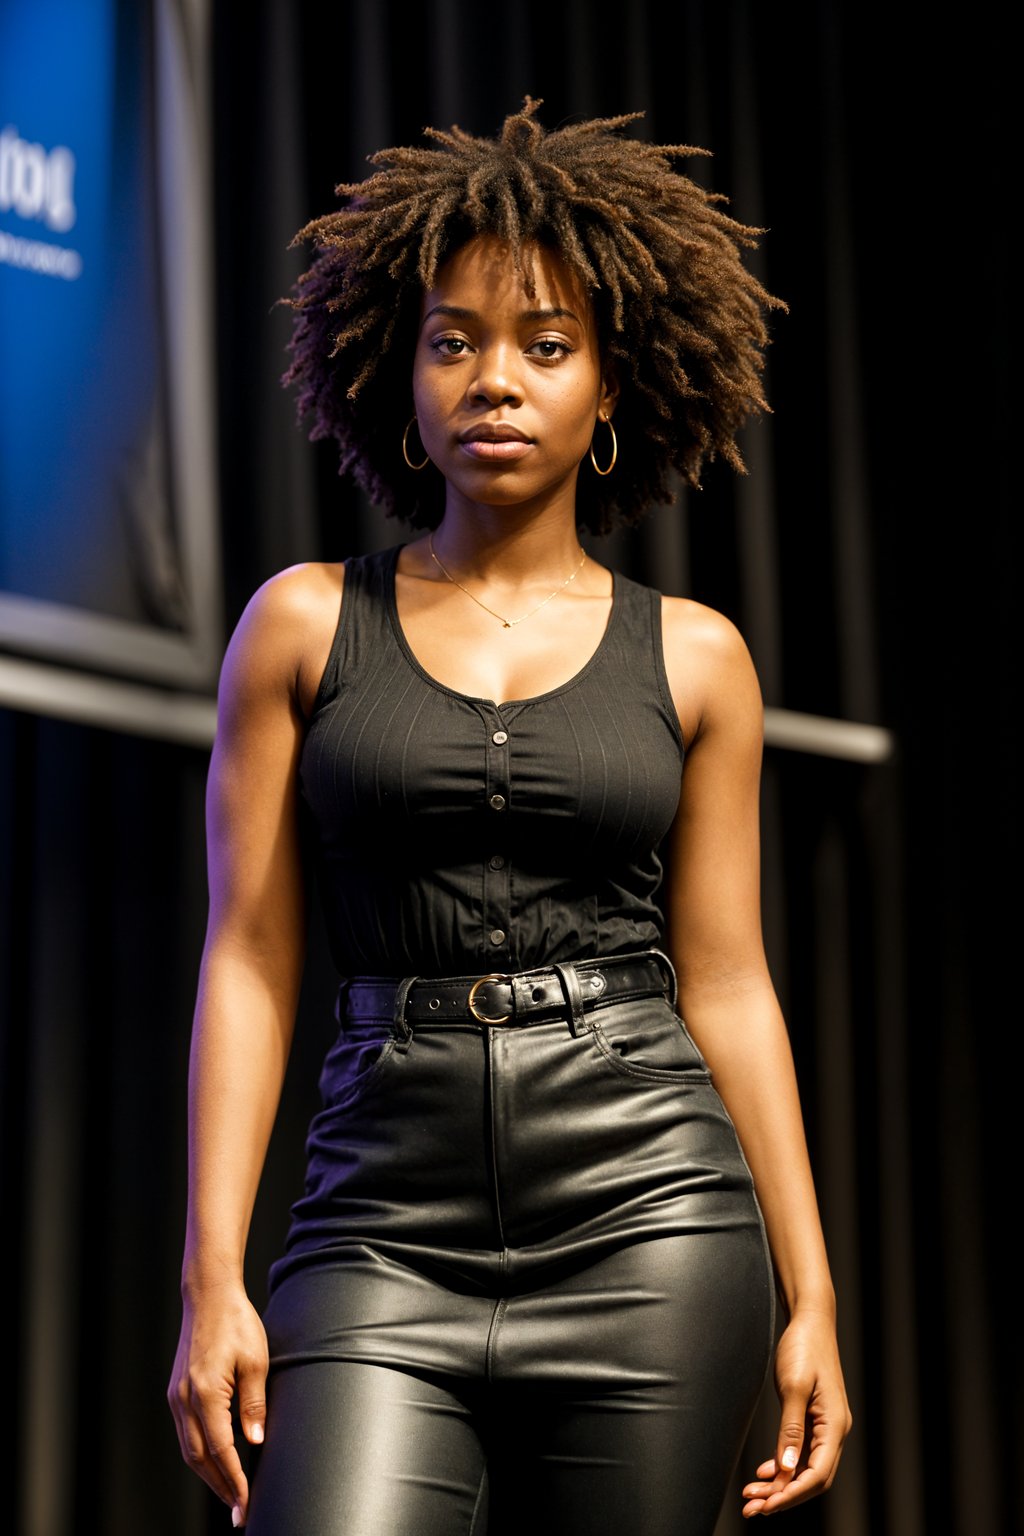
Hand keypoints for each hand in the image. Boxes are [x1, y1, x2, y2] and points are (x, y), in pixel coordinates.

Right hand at [167, 1280, 268, 1526]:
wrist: (209, 1296)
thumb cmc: (236, 1323)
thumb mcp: (256, 1361)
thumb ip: (254, 1405)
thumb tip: (255, 1442)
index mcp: (205, 1393)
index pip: (220, 1450)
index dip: (234, 1480)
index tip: (245, 1504)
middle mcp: (184, 1399)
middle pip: (198, 1458)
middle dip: (219, 1487)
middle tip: (238, 1511)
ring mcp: (176, 1396)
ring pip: (188, 1449)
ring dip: (208, 1474)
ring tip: (230, 1493)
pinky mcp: (176, 1392)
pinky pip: (184, 1433)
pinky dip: (199, 1454)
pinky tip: (214, 1461)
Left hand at [741, 1308, 851, 1518]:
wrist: (810, 1321)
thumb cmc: (804, 1348)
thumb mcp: (795, 1386)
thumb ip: (791, 1428)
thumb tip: (786, 1469)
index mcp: (835, 1425)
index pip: (818, 1474)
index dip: (792, 1494)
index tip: (767, 1506)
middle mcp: (834, 1431)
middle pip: (812, 1478)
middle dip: (783, 1496)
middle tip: (752, 1508)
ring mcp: (825, 1426)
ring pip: (805, 1468)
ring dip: (781, 1485)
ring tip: (752, 1495)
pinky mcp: (815, 1420)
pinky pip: (802, 1453)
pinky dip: (784, 1466)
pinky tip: (764, 1473)